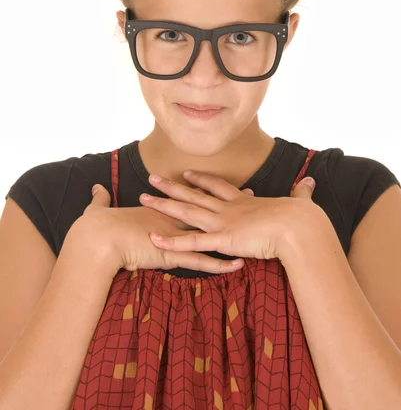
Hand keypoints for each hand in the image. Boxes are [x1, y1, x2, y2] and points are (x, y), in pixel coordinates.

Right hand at [71, 184, 253, 275]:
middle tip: (250, 195)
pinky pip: (202, 261)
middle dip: (231, 204)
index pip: (188, 199)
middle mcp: (172, 219)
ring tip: (253, 233)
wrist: (97, 238)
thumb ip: (100, 200)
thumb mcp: (100, 210)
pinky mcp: (173, 254)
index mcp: (159, 210)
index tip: (220, 186)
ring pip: (211, 235)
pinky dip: (221, 264)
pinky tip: (237, 265)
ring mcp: (174, 236)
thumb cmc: (97, 226)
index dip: (206, 192)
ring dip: (232, 235)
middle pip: (208, 210)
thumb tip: (95, 189)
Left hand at [140, 171, 319, 261]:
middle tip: (152, 178)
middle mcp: (228, 208)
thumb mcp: (300, 201)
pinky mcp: (223, 239)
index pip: (218, 187)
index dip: (202, 180)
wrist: (300, 226)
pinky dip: (171, 241)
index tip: (188, 173)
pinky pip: (191, 242)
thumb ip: (301, 193)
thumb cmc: (302, 217)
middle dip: (171, 187)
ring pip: (186, 212)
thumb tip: (311, 181)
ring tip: (144, 197)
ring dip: (164, 205)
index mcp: (244, 201)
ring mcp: (223, 222)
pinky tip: (154, 238)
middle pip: (193, 195)